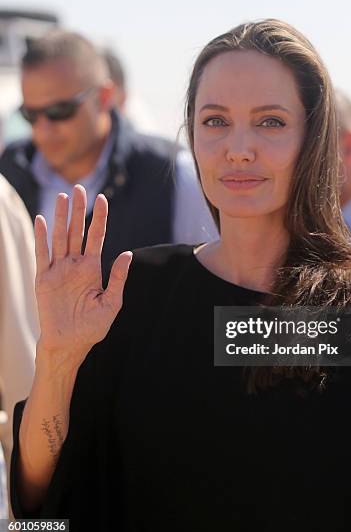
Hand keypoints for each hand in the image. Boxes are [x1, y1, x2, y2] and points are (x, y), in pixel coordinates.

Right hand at [34, 185, 131, 363]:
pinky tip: (42, 220)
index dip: (99, 218)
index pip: (97, 236)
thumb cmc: (92, 327)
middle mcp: (75, 265)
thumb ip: (118, 278)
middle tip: (80, 188)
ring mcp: (58, 270)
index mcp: (92, 268)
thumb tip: (128, 254)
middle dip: (79, 210)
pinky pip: (42, 254)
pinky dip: (42, 237)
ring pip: (61, 237)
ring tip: (63, 197)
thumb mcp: (112, 302)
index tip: (103, 198)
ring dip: (62, 217)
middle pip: (77, 231)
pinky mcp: (44, 278)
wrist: (70, 344)